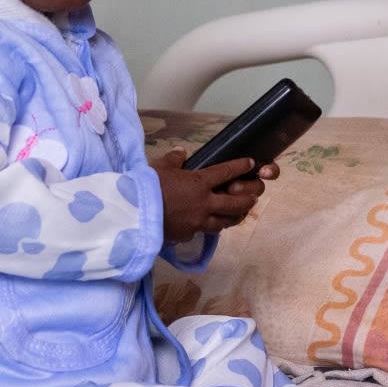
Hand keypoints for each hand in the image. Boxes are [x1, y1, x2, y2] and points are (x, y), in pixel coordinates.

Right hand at [152, 148, 281, 245]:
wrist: (133, 215)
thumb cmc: (146, 187)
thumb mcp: (159, 167)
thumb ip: (173, 159)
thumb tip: (181, 152)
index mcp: (199, 182)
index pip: (226, 172)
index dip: (240, 167)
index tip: (250, 164)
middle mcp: (204, 203)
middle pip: (235, 203)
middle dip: (248, 199)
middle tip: (254, 197)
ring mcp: (198, 222)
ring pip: (224, 222)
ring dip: (233, 218)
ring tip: (238, 215)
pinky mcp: (188, 235)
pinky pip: (202, 232)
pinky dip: (206, 228)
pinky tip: (206, 226)